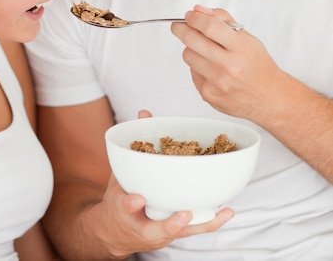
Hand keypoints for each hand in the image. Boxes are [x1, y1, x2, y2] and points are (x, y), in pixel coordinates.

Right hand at [91, 108, 233, 257]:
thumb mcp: (120, 173)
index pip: (125, 207)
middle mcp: (143, 226)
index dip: (131, 203)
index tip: (138, 199)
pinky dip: (211, 221)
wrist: (119, 230)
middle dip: (171, 224)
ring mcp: (161, 232)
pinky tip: (227, 211)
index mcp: (124, 208)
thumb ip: (133, 144)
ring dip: (199, 223)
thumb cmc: (122, 196)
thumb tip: (144, 114)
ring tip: (217, 212)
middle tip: (184, 215)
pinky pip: (195, 229)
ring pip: (181, 232)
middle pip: (157, 229)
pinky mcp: (176, 232)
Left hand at [171, 5, 282, 120]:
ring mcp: (217, 82)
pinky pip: (192, 72)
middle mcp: (229, 66)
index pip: (210, 27)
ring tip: (204, 50)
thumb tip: (197, 10)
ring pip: (188, 55)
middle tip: (179, 26)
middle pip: (192, 40)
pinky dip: (198, 66)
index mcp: (241, 49)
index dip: (195, 18)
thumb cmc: (258, 65)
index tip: (190, 15)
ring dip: (191, 48)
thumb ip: (222, 20)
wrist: (270, 98)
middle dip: (180, 28)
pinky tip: (212, 69)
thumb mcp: (248, 38)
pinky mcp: (208, 94)